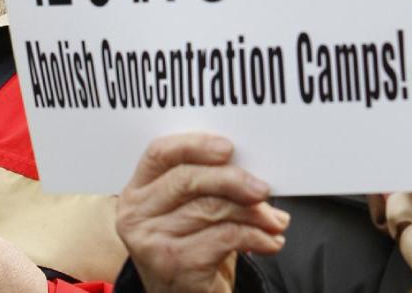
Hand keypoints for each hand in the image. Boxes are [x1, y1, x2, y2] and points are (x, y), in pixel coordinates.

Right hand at [116, 133, 288, 292]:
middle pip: (186, 179)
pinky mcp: (176, 265)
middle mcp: (136, 215)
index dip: (195, 145)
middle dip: (232, 179)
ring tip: (275, 220)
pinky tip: (270, 241)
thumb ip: (202, 186)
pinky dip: (255, 236)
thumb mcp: (182, 213)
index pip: (159, 153)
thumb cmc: (186, 249)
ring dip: (252, 213)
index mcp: (136, 192)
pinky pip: (225, 238)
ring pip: (210, 209)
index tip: (228, 148)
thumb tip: (248, 171)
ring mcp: (152, 241)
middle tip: (263, 188)